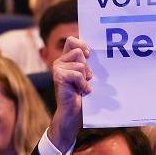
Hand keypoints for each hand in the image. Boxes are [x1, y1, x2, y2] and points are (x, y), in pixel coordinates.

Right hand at [48, 36, 91, 151]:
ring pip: (80, 63)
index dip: (82, 44)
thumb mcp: (86, 76)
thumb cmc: (82, 96)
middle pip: (78, 51)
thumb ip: (87, 64)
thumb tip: (98, 54)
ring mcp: (57, 69)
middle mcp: (60, 62)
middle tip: (85, 79)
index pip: (72, 41)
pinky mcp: (58, 77)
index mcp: (66, 60)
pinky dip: (83, 84)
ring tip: (82, 87)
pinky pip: (78, 74)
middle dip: (86, 66)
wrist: (73, 113)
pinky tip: (82, 92)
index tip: (89, 55)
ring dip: (85, 77)